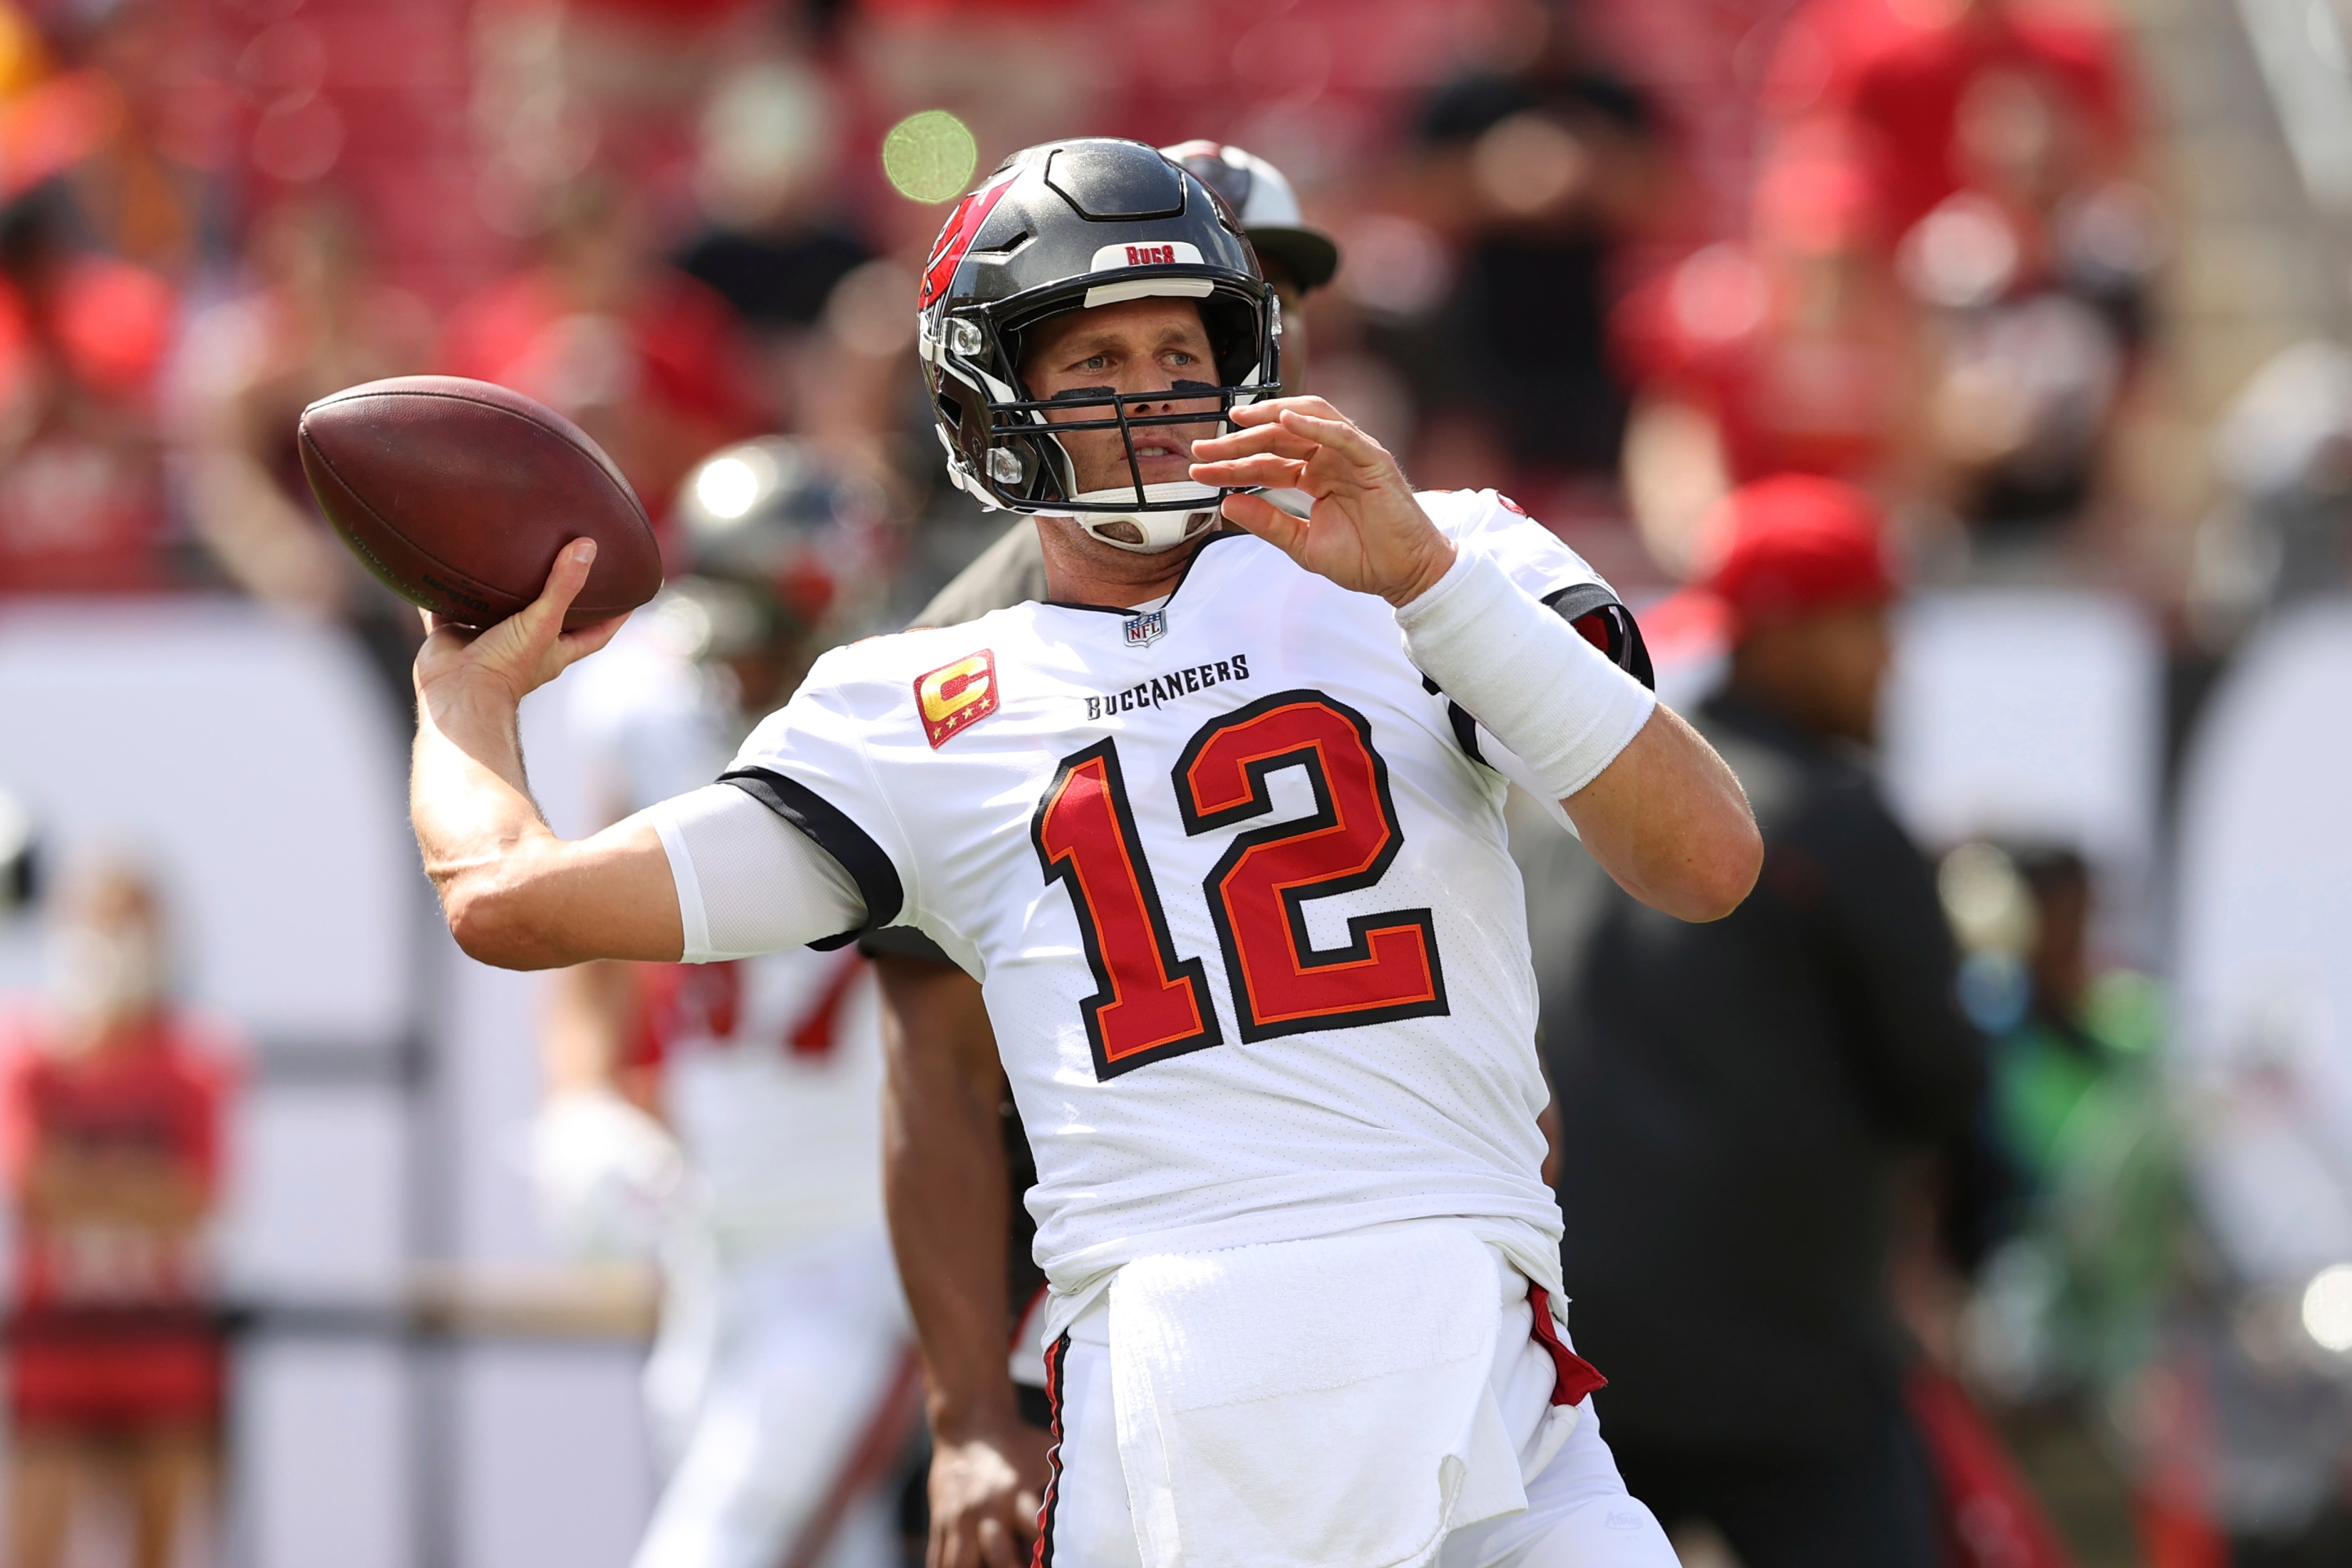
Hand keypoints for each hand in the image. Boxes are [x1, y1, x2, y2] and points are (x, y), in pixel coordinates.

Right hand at [412, 539, 626, 710]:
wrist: (455, 692)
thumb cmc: (505, 668)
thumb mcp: (543, 623)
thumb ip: (563, 586)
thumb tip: (587, 547)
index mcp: (554, 650)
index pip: (595, 633)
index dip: (613, 617)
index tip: (628, 594)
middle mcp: (524, 645)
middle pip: (547, 616)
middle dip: (555, 593)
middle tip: (564, 561)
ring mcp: (488, 639)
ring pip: (498, 608)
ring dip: (501, 588)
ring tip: (508, 553)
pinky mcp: (454, 634)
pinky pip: (450, 608)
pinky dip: (448, 590)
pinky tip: (449, 565)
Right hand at [927, 1416, 1049, 1567]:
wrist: (970, 1422)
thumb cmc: (1017, 1442)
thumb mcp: (1045, 1455)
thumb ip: (1064, 1481)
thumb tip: (1100, 1498)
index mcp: (1016, 1490)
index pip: (1036, 1529)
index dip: (1049, 1553)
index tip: (1061, 1560)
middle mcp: (986, 1508)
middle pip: (1000, 1555)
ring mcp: (958, 1518)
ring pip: (959, 1563)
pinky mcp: (939, 1521)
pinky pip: (937, 1557)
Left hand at [1188, 396, 1454, 606]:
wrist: (1405, 576)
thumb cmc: (1366, 559)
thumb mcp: (1302, 545)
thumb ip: (1268, 523)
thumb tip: (1229, 504)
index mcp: (1316, 477)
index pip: (1267, 461)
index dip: (1232, 464)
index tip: (1200, 469)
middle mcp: (1331, 460)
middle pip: (1279, 436)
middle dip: (1239, 441)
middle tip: (1204, 448)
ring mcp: (1353, 456)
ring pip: (1307, 421)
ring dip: (1270, 418)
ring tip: (1238, 421)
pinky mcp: (1374, 461)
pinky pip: (1342, 434)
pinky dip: (1315, 423)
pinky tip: (1286, 419)